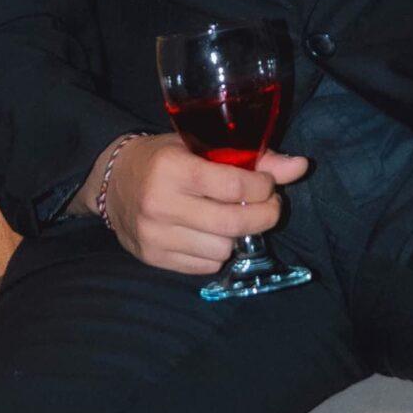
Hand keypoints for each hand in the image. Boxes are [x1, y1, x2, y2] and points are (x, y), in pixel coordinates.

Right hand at [84, 134, 308, 274]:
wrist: (111, 182)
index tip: (268, 185)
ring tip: (231, 218)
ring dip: (236, 236)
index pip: (235, 186)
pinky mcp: (153, 258)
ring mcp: (155, 235)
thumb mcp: (202, 145)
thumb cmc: (164, 158)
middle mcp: (161, 204)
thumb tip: (301, 167)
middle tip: (269, 206)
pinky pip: (205, 266)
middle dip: (263, 215)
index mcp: (173, 168)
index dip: (263, 187)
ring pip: (222, 249)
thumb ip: (254, 158)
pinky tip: (210, 234)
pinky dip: (216, 253)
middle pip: (233, 222)